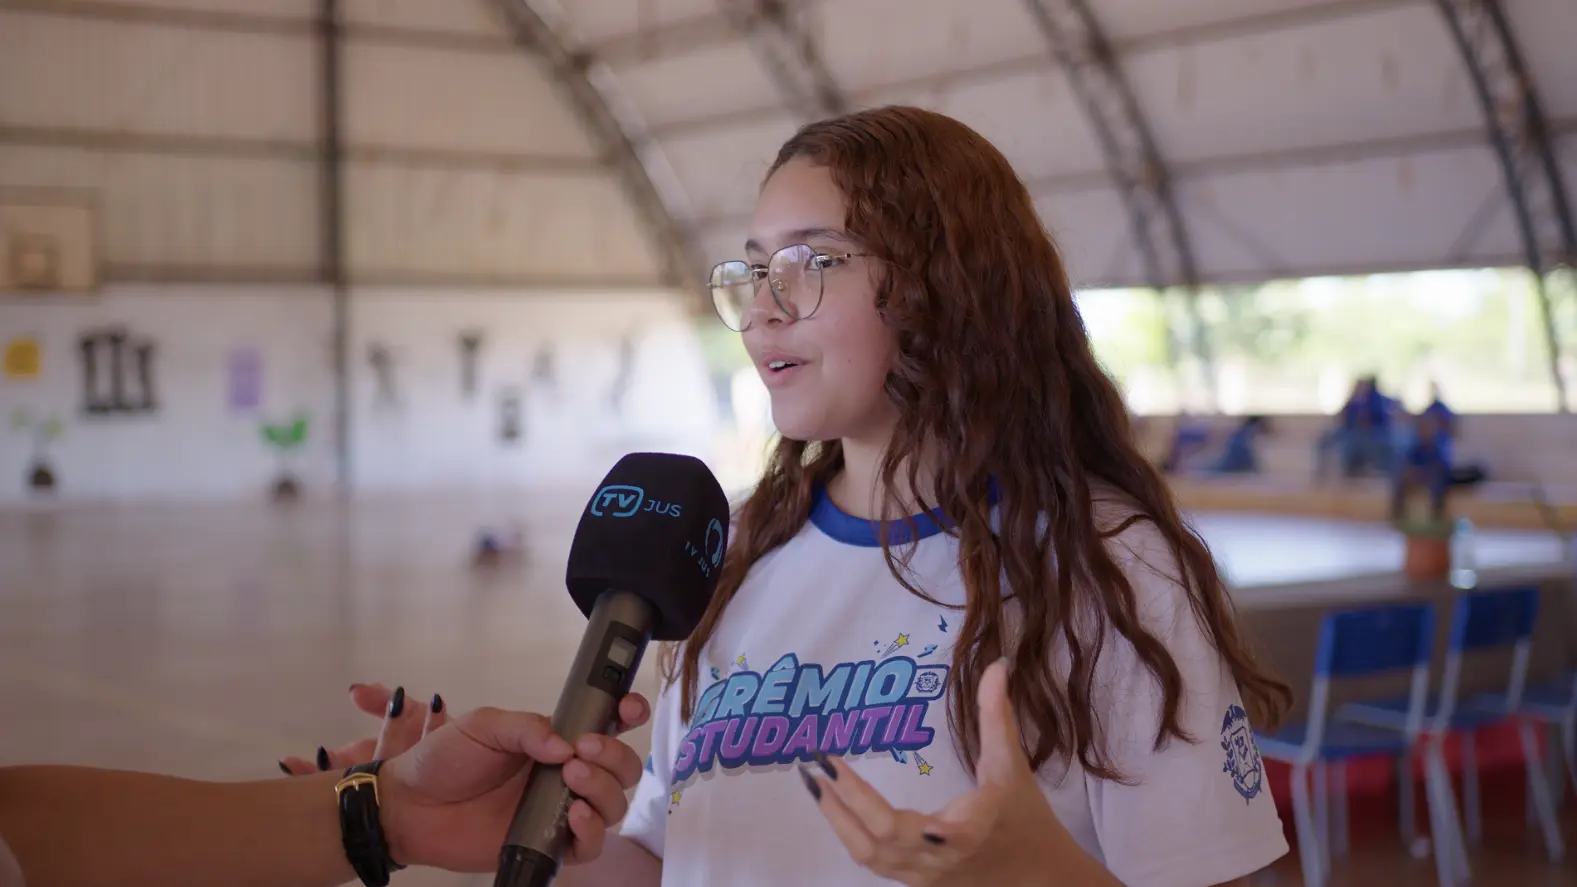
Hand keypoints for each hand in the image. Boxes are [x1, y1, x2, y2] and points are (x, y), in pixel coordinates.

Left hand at [281, 684, 650, 871]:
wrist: (410, 807)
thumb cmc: (443, 760)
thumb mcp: (483, 726)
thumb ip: (527, 728)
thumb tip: (567, 743)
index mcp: (556, 739)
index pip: (606, 725)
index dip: (627, 714)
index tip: (628, 708)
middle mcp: (566, 773)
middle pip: (622, 768)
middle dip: (615, 756)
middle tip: (583, 750)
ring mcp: (559, 811)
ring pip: (614, 805)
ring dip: (603, 788)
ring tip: (571, 779)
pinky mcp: (548, 845)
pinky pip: (589, 846)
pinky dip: (592, 830)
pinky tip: (574, 816)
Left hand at [801, 660, 1101, 886]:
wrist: (1038, 876)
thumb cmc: (1025, 818)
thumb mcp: (1012, 766)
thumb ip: (997, 716)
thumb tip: (997, 666)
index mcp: (970, 831)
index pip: (936, 833)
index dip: (908, 823)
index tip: (883, 800)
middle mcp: (941, 859)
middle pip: (883, 840)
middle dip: (845, 803)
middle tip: (817, 764)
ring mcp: (924, 876)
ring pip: (870, 857)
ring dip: (838, 820)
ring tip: (814, 783)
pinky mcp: (915, 881)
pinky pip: (873, 862)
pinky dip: (850, 834)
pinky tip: (834, 806)